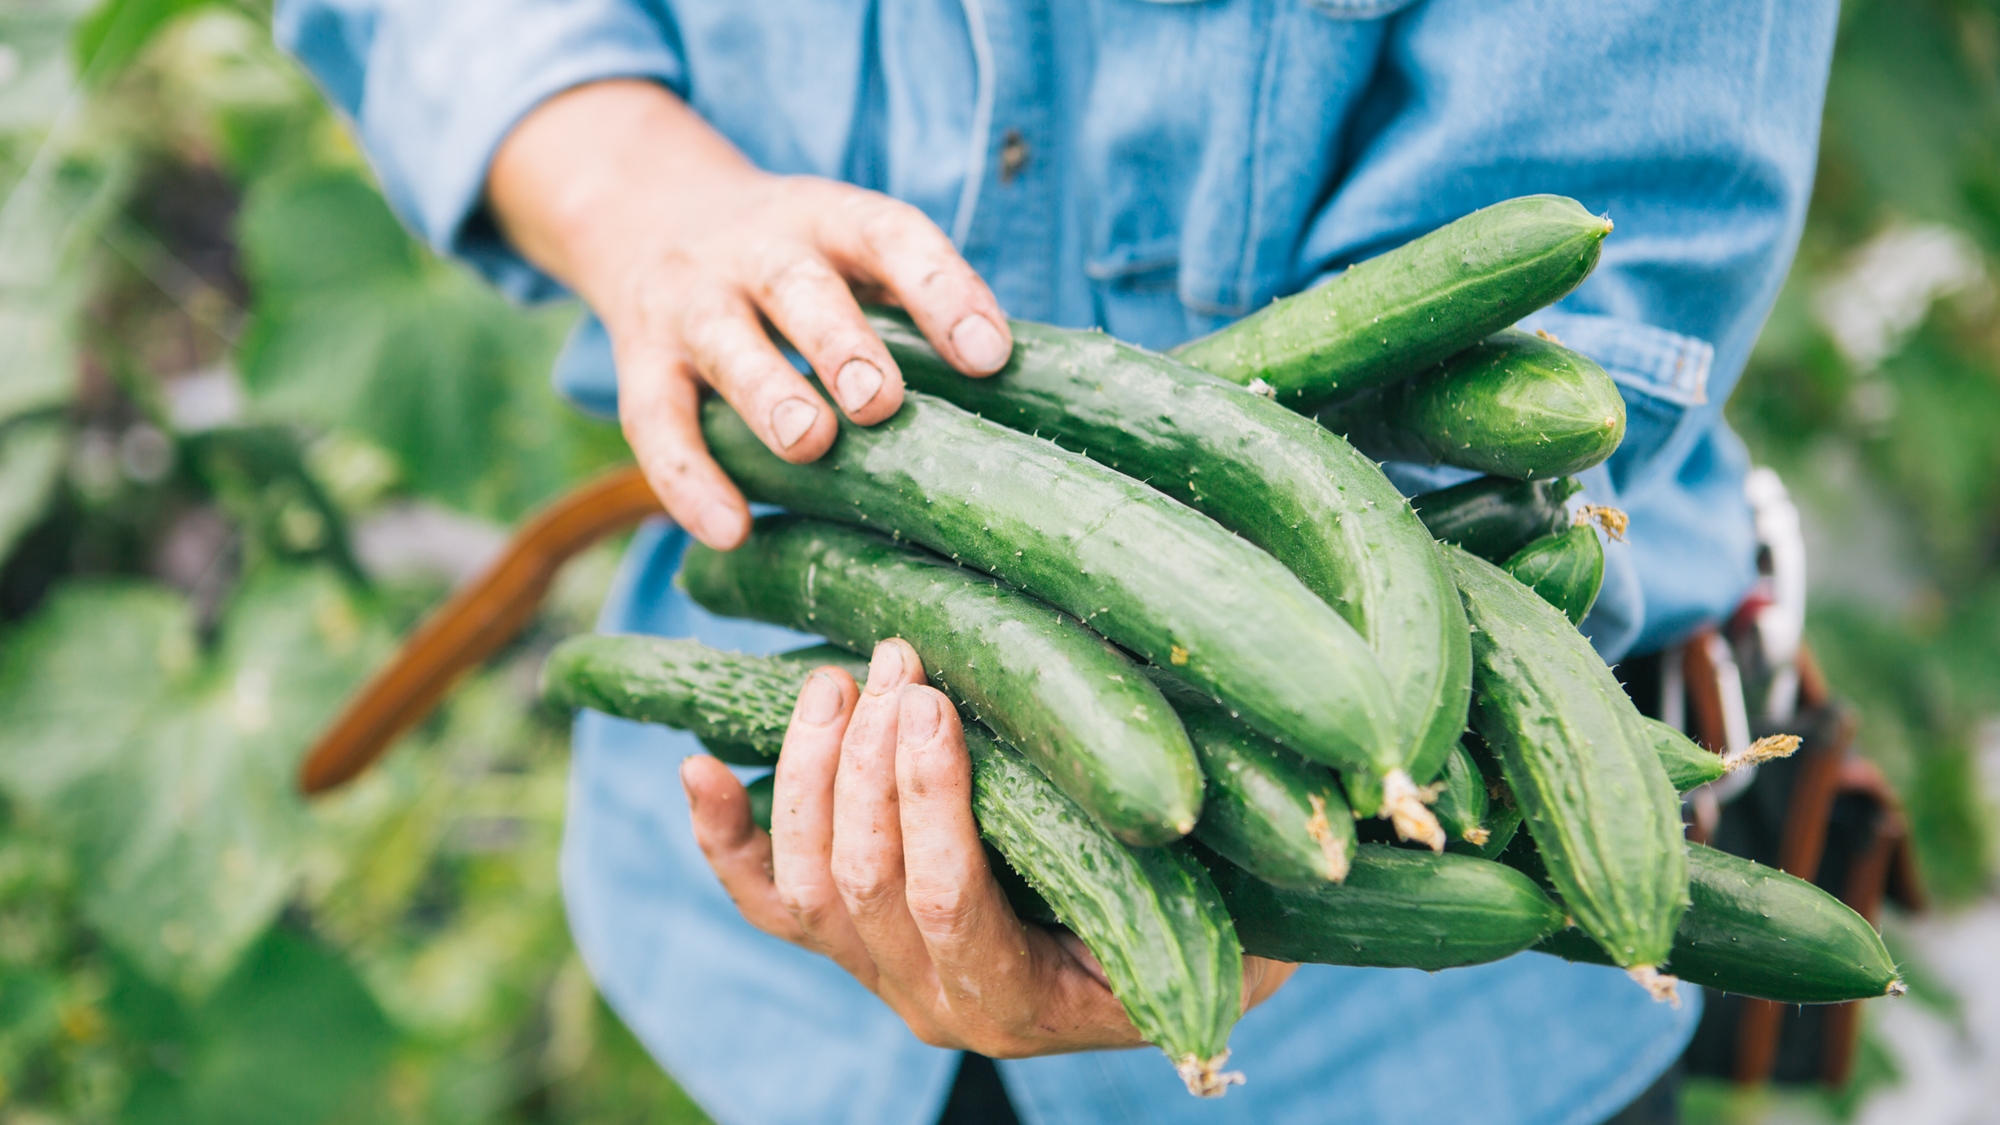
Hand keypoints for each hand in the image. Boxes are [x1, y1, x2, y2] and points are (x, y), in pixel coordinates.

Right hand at [487, 80, 1012, 549]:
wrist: (646, 207)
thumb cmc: (797, 261)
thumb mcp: (850, 253)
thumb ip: (915, 307)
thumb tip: (1024, 397)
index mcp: (830, 218)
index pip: (891, 236)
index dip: (942, 291)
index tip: (992, 356)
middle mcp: (756, 249)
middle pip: (799, 287)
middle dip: (842, 342)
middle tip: (881, 400)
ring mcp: (691, 301)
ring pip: (724, 342)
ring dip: (768, 394)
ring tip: (810, 445)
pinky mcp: (639, 358)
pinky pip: (655, 419)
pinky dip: (686, 477)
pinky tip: (729, 530)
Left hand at [682, 639, 1297, 1056]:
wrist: (1175, 961)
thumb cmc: (1217, 916)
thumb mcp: (1227, 901)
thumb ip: (1201, 858)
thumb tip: (1201, 772)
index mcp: (1024, 998)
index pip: (951, 902)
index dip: (930, 802)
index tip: (936, 702)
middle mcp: (936, 1001)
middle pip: (864, 878)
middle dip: (873, 759)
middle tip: (903, 659)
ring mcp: (879, 971)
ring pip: (803, 877)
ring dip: (811, 767)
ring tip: (843, 675)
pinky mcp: (845, 937)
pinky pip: (762, 895)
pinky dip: (724, 830)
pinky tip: (698, 762)